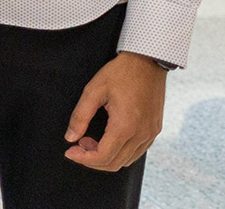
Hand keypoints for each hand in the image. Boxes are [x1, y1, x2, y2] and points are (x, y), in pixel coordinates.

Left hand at [65, 52, 165, 170]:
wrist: (148, 61)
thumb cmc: (120, 73)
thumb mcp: (93, 90)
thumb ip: (80, 116)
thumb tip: (70, 137)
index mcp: (125, 126)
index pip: (103, 157)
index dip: (83, 159)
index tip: (70, 151)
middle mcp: (141, 134)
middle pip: (114, 163)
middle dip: (92, 160)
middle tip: (78, 145)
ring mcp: (151, 133)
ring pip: (126, 160)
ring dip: (106, 156)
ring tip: (91, 140)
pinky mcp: (155, 130)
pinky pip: (137, 151)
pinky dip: (120, 152)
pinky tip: (108, 138)